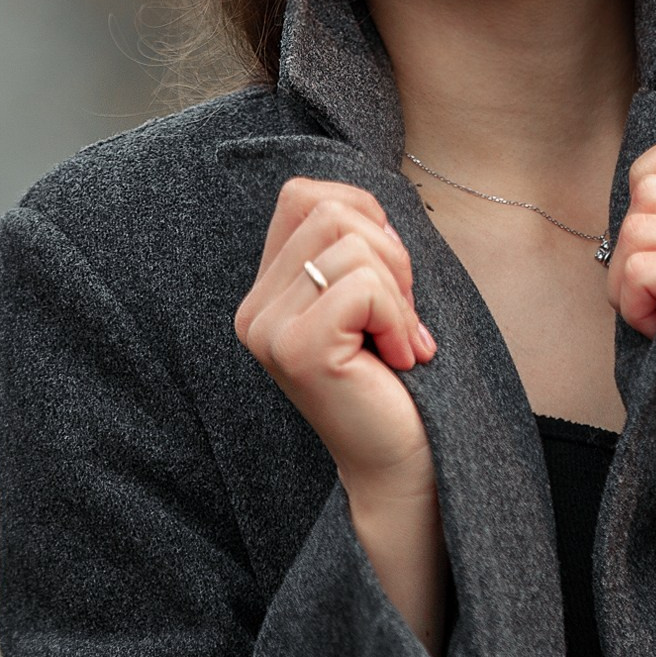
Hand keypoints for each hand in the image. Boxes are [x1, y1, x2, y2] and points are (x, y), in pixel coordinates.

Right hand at [235, 178, 435, 494]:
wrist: (402, 461)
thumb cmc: (396, 376)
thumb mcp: (372, 296)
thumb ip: (355, 245)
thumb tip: (368, 200)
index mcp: (266, 291)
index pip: (302, 195)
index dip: (363, 214)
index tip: (389, 275)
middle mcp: (253, 309)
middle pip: (331, 210)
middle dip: (390, 253)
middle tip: (401, 314)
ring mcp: (268, 329)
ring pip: (352, 244)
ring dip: (398, 292)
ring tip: (399, 340)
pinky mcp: (297, 348)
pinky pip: (363, 286)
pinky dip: (398, 318)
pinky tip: (398, 359)